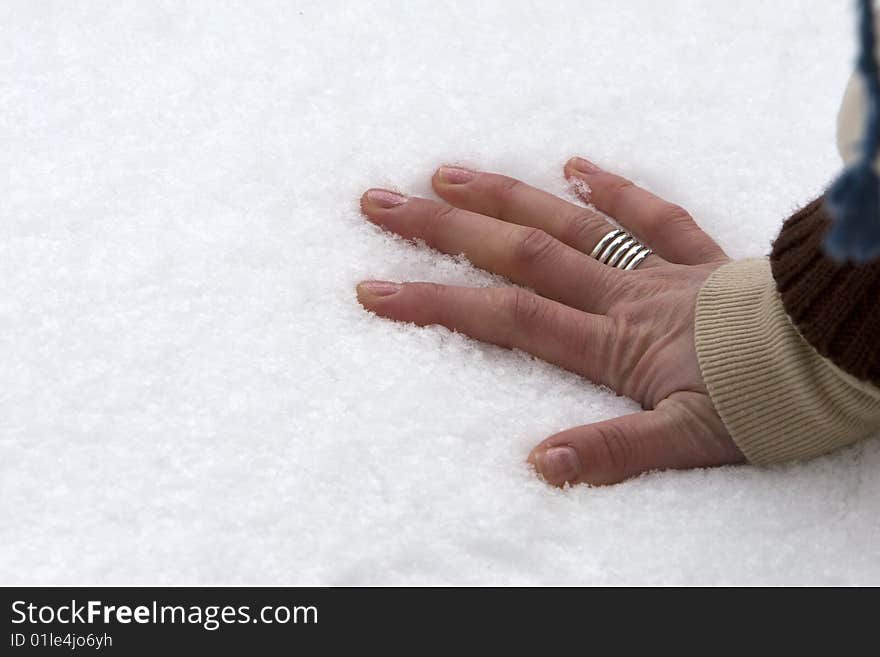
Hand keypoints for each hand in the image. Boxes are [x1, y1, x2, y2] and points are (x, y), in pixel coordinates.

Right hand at [356, 157, 744, 485]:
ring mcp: (656, 269)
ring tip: (445, 175)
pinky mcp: (695, 258)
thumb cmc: (764, 403)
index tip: (376, 288)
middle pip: (517, 252)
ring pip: (568, 222)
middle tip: (382, 204)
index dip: (435, 301)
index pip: (506, 314)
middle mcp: (621, 294)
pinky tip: (573, 164)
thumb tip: (540, 464)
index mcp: (613, 344)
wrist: (833, 354)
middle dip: (443, 230)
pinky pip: (650, 212)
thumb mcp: (689, 444)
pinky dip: (611, 185)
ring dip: (503, 197)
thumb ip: (613, 452)